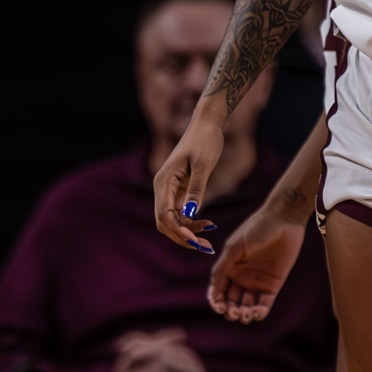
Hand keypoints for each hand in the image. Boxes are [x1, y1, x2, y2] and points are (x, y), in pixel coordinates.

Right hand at [153, 114, 224, 253]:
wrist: (207, 123)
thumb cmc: (206, 140)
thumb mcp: (204, 165)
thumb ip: (197, 189)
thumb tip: (191, 214)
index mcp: (164, 181)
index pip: (164, 216)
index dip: (178, 232)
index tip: (196, 242)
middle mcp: (162, 187)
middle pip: (164, 223)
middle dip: (182, 237)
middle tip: (204, 247)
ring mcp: (170, 189)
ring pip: (172, 220)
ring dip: (188, 232)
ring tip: (209, 239)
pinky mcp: (179, 190)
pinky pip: (180, 212)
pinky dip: (192, 222)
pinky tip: (209, 224)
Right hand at [209, 206, 305, 322]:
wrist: (283, 220)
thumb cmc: (256, 229)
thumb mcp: (234, 247)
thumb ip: (222, 268)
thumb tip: (212, 291)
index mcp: (229, 268)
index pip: (219, 291)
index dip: (217, 302)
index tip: (220, 307)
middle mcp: (242, 277)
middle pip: (232, 302)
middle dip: (230, 311)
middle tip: (234, 313)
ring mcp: (257, 281)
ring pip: (247, 306)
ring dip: (244, 314)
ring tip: (246, 315)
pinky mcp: (274, 284)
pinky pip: (265, 303)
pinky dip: (260, 312)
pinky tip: (257, 313)